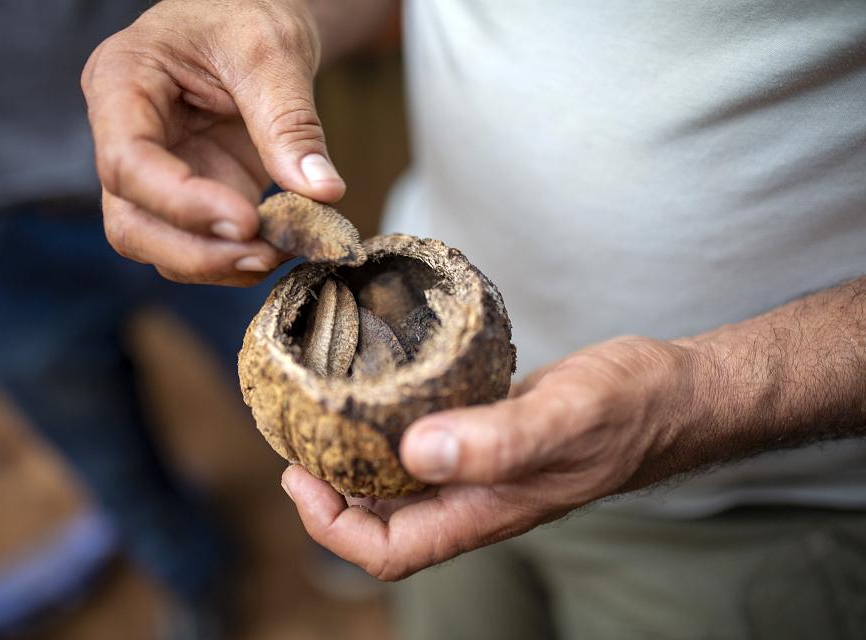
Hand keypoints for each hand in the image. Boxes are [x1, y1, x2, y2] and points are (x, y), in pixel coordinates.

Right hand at [81, 0, 344, 285]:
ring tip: (278, 253)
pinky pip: (197, 245)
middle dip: (196, 252)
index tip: (247, 219)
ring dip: (217, 264)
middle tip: (264, 254)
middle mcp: (124, 135)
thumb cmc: (247, 13)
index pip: (127, 162)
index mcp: (122, 82)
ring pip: (158, 246)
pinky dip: (235, 259)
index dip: (182, 204)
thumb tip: (322, 192)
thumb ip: (290, 121)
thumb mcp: (273, 51)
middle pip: (129, 223)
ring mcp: (154, 173)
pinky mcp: (188, 196)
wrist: (252, 17)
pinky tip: (278, 247)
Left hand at [282, 337, 705, 579]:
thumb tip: (417, 452)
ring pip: (399, 484)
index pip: (388, 550)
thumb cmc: (630, 409)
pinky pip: (424, 445)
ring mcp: (481, 469)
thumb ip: (497, 441)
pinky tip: (376, 393)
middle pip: (381, 522)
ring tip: (320, 415)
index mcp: (484, 511)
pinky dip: (389, 429)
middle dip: (328, 492)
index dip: (331, 525)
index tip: (298, 475)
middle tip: (296, 439)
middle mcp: (475, 498)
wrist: (672, 393)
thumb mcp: (565, 418)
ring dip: (354, 460)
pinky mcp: (488, 435)